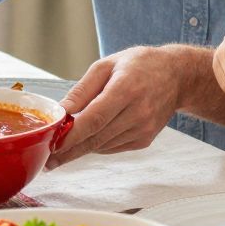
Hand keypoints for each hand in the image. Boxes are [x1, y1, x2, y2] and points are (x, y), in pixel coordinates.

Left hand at [52, 47, 188, 167]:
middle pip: (96, 137)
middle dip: (69, 151)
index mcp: (126, 88)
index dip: (71, 135)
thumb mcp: (106, 65)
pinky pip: (113, 147)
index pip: (94, 118)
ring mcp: (144, 128)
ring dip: (80, 150)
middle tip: (47, 160)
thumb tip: (60, 112)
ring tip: (60, 152)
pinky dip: (97, 145)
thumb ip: (82, 90)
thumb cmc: (139, 65)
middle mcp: (138, 112)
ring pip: (103, 146)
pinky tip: (87, 140)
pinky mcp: (145, 139)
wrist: (177, 76)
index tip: (51, 144)